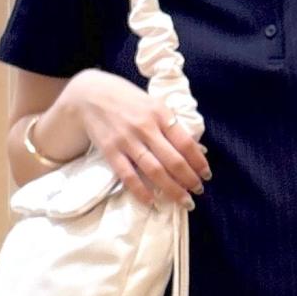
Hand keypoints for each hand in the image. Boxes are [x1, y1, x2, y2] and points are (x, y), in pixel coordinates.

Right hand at [67, 69, 211, 208]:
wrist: (90, 94)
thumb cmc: (129, 100)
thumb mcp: (155, 105)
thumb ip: (175, 127)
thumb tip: (200, 150)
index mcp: (160, 113)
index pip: (186, 143)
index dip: (199, 162)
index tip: (206, 175)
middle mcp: (145, 127)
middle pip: (173, 160)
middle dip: (189, 180)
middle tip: (198, 191)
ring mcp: (127, 140)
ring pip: (154, 171)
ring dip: (172, 189)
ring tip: (184, 201)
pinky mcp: (110, 151)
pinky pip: (128, 175)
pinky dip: (140, 191)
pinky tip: (152, 201)